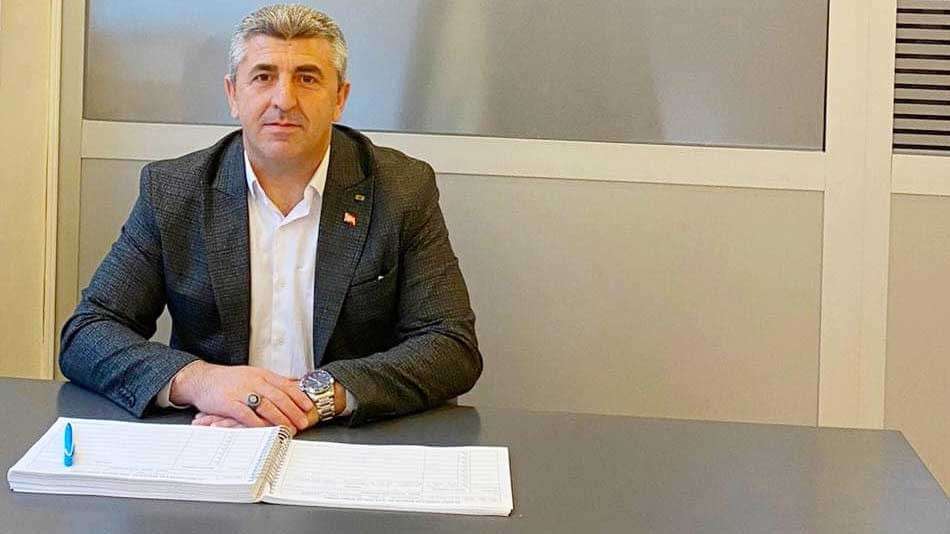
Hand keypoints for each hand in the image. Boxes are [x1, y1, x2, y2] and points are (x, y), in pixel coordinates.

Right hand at [170, 361, 313, 432]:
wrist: (201, 379)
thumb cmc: (228, 380)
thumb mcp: (252, 375)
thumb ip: (269, 383)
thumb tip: (291, 387)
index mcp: (261, 374)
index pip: (285, 385)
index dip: (299, 397)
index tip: (308, 407)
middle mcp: (254, 381)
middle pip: (279, 397)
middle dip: (294, 411)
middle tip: (303, 422)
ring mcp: (241, 392)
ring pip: (266, 406)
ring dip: (280, 419)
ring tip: (289, 429)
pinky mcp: (229, 403)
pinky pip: (247, 415)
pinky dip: (258, 423)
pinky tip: (267, 430)